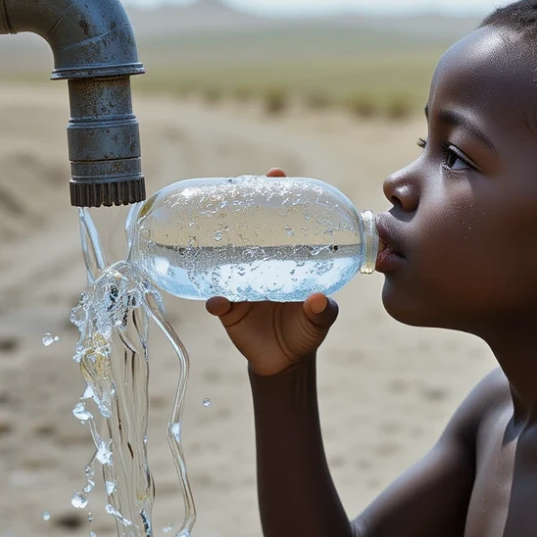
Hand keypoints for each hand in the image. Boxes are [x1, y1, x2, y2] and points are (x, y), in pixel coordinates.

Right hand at [205, 168, 339, 376]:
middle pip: (247, 229)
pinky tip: (219, 301)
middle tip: (239, 188)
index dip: (278, 196)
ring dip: (215, 245)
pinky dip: (215, 300)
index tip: (275, 174)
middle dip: (241, 207)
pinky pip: (216, 300)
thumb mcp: (321, 319)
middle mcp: (259, 264)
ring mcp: (240, 283)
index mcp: (285, 259)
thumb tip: (319, 299)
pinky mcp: (227, 308)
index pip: (282, 221)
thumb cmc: (306, 330)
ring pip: (223, 257)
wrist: (284, 362)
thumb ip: (324, 311)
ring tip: (213, 235)